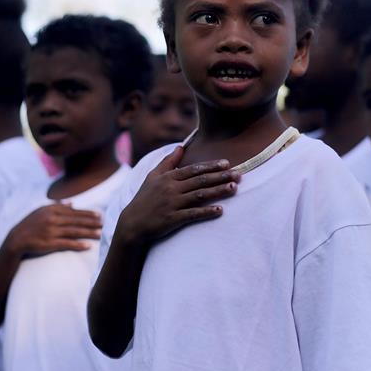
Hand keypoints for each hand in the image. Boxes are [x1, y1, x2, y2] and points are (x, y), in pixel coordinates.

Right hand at [3, 204, 101, 257]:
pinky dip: (78, 245)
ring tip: (99, 234)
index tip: (99, 215)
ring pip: (74, 232)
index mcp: (52, 210)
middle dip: (92, 222)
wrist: (16, 239)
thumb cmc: (30, 224)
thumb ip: (57, 206)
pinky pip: (67, 244)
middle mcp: (52, 219)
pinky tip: (87, 246)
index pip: (74, 212)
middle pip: (76, 221)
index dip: (87, 213)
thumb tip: (71, 203)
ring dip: (88, 233)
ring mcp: (51, 232)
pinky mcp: (49, 243)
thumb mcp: (41, 211)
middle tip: (103, 224)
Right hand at [117, 145, 239, 247]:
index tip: (226, 163)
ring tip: (234, 188)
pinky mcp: (173, 219)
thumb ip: (168, 162)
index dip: (211, 166)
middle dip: (220, 177)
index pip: (193, 169)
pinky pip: (193, 214)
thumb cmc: (144, 198)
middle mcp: (171, 189)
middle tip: (239, 174)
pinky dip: (207, 212)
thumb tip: (180, 146)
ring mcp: (172, 204)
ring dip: (218, 191)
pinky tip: (220, 210)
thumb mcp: (152, 177)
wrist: (132, 223)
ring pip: (200, 195)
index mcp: (168, 178)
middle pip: (200, 180)